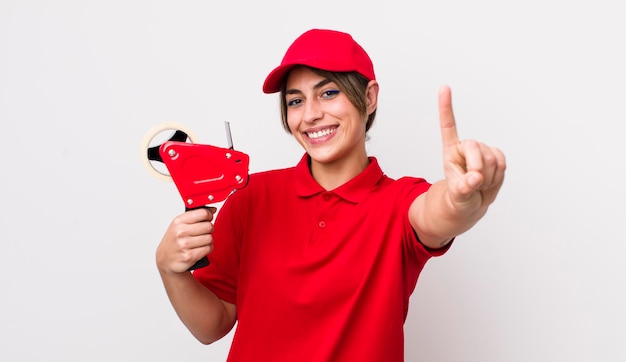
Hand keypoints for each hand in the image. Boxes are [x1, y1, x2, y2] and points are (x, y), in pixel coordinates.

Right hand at [156, 207, 216, 273]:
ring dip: (208, 241)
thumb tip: (212, 209)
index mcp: (178, 221)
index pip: (203, 213)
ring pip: (210, 238)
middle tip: (203, 233)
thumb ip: (195, 215)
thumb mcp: (179, 225)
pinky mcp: (190, 256)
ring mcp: (185, 244)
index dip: (209, 215)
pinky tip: (200, 249)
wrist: (165, 260)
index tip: (208, 218)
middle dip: (209, 230)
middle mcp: (181, 232)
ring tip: (200, 242)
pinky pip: (208, 248)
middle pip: (209, 226)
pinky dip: (207, 249)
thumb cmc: (173, 241)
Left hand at [438, 85, 505, 214]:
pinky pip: (502, 164)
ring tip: (479, 185)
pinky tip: (490, 180)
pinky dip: (498, 176)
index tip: (444, 87)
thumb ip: (463, 187)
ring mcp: (482, 151)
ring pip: (492, 159)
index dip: (446, 107)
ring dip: (489, 177)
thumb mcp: (456, 196)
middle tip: (474, 184)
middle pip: (477, 148)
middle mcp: (466, 147)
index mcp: (450, 151)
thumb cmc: (458, 198)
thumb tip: (474, 178)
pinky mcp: (496, 156)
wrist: (470, 204)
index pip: (448, 126)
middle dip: (478, 169)